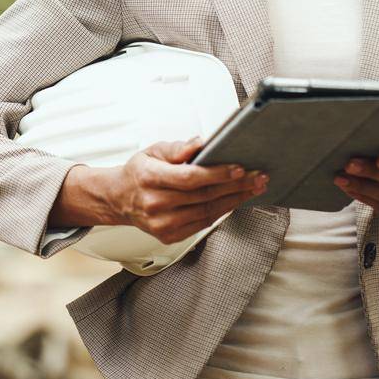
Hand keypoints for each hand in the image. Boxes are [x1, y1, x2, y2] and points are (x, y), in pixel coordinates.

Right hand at [109, 136, 267, 244]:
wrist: (120, 199)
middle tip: (257, 177)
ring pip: (207, 212)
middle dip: (235, 186)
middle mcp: (155, 203)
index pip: (189, 177)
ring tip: (253, 188)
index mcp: (149, 177)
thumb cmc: (140, 173)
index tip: (239, 168)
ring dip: (234, 200)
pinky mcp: (170, 236)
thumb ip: (177, 148)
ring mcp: (162, 223)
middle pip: (203, 195)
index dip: (217, 174)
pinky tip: (234, 201)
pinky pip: (203, 223)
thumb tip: (200, 143)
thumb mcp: (152, 151)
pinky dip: (222, 211)